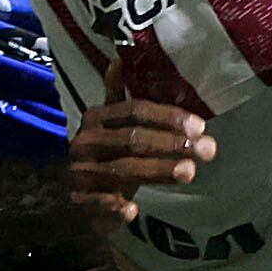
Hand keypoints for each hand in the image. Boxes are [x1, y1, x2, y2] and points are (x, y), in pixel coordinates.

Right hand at [67, 97, 215, 221]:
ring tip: (189, 172)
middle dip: (172, 145)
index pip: (135, 111)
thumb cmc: (98, 156)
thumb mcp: (106, 126)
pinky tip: (133, 210)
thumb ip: (116, 98)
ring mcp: (80, 173)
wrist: (64, 195)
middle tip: (207, 150)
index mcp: (95, 119)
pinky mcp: (78, 202)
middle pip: (133, 139)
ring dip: (157, 171)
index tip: (199, 126)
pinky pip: (97, 203)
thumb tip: (119, 60)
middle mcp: (85, 142)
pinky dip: (114, 207)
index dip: (168, 117)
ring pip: (122, 170)